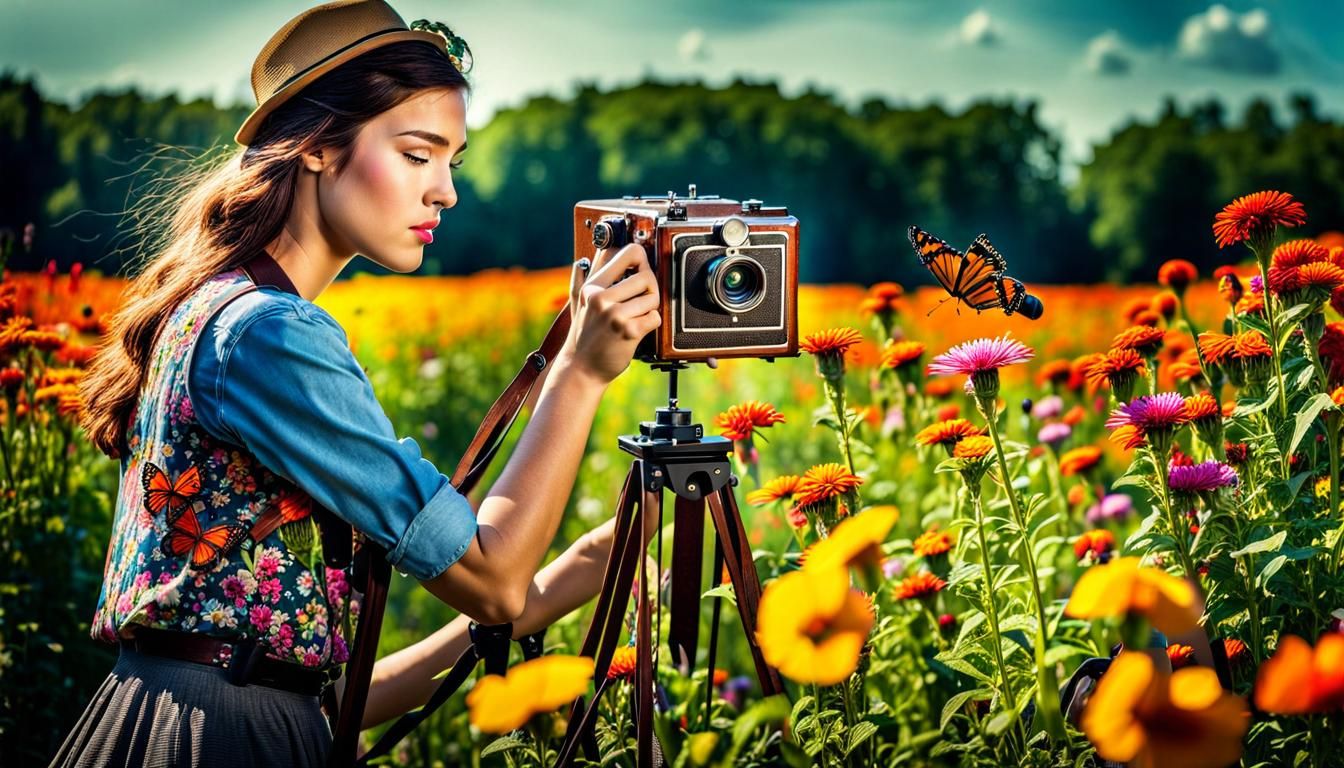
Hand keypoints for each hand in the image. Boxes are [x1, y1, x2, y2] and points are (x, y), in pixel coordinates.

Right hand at [563, 244, 660, 384]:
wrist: (581, 370)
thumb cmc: (583, 337)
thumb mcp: (578, 304)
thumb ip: (582, 278)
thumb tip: (586, 258)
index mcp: (592, 286)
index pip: (629, 253)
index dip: (642, 259)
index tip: (641, 269)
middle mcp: (601, 297)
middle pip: (647, 275)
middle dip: (650, 289)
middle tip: (641, 301)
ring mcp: (614, 314)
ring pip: (653, 297)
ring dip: (650, 308)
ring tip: (636, 317)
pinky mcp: (628, 331)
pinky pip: (655, 317)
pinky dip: (651, 324)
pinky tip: (637, 330)